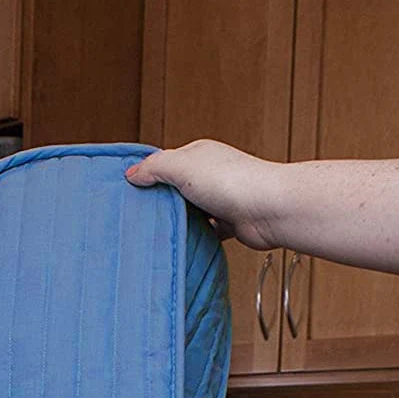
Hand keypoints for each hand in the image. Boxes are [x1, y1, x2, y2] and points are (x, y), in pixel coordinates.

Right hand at [125, 140, 279, 250]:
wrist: (268, 210)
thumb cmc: (232, 182)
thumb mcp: (181, 166)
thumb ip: (154, 167)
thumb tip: (132, 173)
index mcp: (200, 155)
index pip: (167, 162)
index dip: (148, 175)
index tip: (130, 191)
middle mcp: (211, 174)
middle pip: (177, 188)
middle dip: (161, 201)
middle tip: (140, 215)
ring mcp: (221, 199)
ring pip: (191, 211)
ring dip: (179, 220)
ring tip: (158, 231)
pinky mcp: (229, 223)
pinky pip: (206, 230)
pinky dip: (196, 235)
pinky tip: (184, 241)